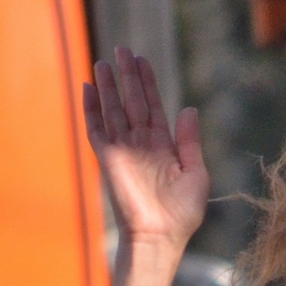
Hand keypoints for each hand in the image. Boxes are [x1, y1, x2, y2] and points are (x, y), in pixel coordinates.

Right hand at [83, 47, 208, 251]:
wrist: (159, 236)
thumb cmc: (181, 214)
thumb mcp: (196, 174)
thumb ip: (190, 141)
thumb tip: (188, 108)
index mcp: (163, 147)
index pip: (153, 107)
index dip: (147, 84)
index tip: (142, 60)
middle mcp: (141, 145)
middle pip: (132, 102)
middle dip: (127, 76)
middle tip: (122, 49)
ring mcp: (123, 150)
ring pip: (113, 110)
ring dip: (109, 86)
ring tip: (104, 61)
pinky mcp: (108, 158)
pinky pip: (96, 128)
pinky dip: (92, 108)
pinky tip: (89, 88)